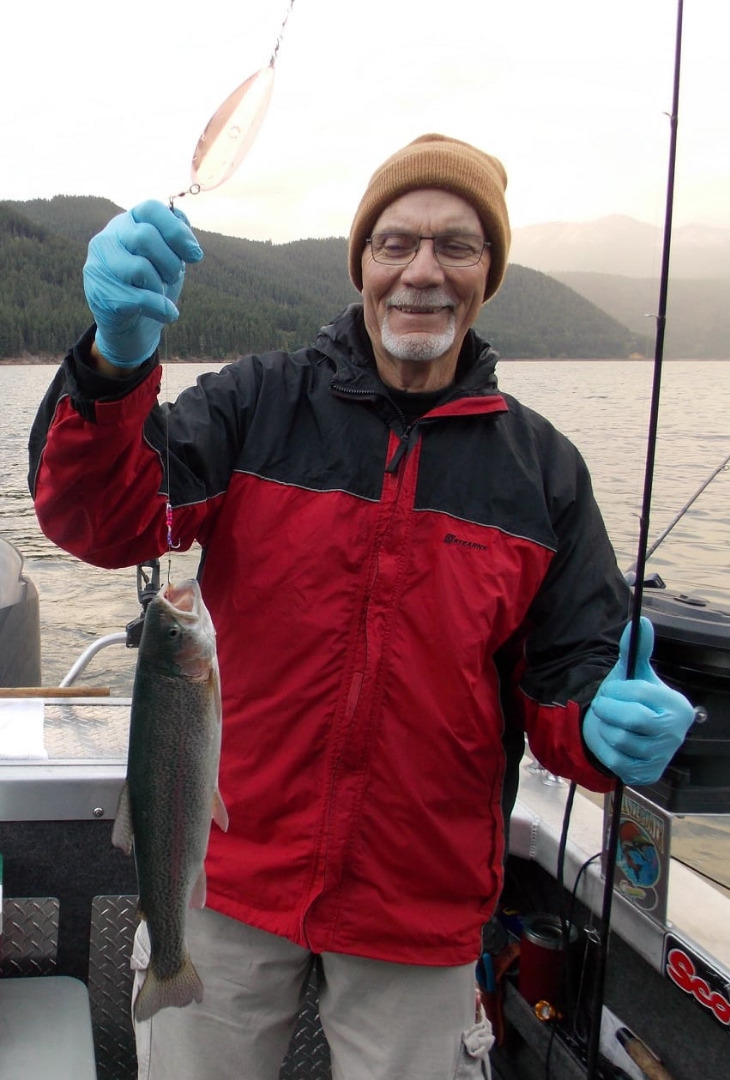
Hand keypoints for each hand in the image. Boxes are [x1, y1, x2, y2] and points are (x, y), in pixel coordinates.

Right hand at [83, 200, 203, 367]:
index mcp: (127, 223)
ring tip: (161, 294)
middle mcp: (107, 238)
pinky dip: (161, 308)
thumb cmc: (151, 286)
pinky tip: (168, 313)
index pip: (151, 208)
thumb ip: (175, 236)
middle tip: (173, 278)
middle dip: (171, 262)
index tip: (195, 255)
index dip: (177, 231)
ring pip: (140, 267)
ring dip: (161, 285)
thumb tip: (181, 218)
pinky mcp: (100, 293)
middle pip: (146, 237)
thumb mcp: (168, 258)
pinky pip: (139, 298)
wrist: (131, 327)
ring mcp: (99, 265)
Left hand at [583, 617, 694, 784]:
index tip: (613, 689)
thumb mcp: (633, 673)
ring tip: (609, 721)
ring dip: (604, 727)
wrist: (627, 731)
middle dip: (609, 709)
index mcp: (677, 706)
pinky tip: (610, 740)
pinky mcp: (646, 774)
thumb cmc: (631, 699)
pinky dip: (604, 748)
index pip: (639, 693)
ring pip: (618, 739)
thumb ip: (636, 649)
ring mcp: (662, 756)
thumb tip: (641, 622)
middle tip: (605, 705)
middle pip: (630, 720)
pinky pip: (614, 760)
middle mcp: (675, 733)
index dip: (617, 689)